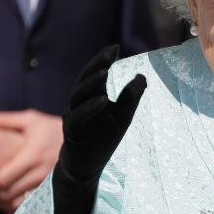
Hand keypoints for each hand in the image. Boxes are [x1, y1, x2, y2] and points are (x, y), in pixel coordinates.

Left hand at [0, 110, 62, 213]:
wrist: (83, 139)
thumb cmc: (53, 128)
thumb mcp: (30, 119)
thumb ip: (4, 120)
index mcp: (32, 156)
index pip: (4, 178)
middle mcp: (40, 172)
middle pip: (9, 192)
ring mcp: (48, 183)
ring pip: (19, 201)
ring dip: (4, 201)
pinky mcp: (52, 188)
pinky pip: (31, 203)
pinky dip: (17, 204)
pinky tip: (11, 199)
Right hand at [52, 45, 145, 213]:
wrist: (87, 166)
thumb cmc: (103, 139)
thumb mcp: (123, 116)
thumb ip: (131, 97)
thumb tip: (142, 76)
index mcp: (90, 96)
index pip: (95, 73)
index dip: (103, 59)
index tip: (116, 47)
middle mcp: (78, 102)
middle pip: (85, 79)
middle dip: (96, 65)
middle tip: (109, 54)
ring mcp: (73, 116)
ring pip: (79, 95)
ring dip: (91, 82)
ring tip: (104, 71)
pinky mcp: (71, 132)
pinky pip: (78, 117)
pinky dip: (90, 107)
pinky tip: (103, 99)